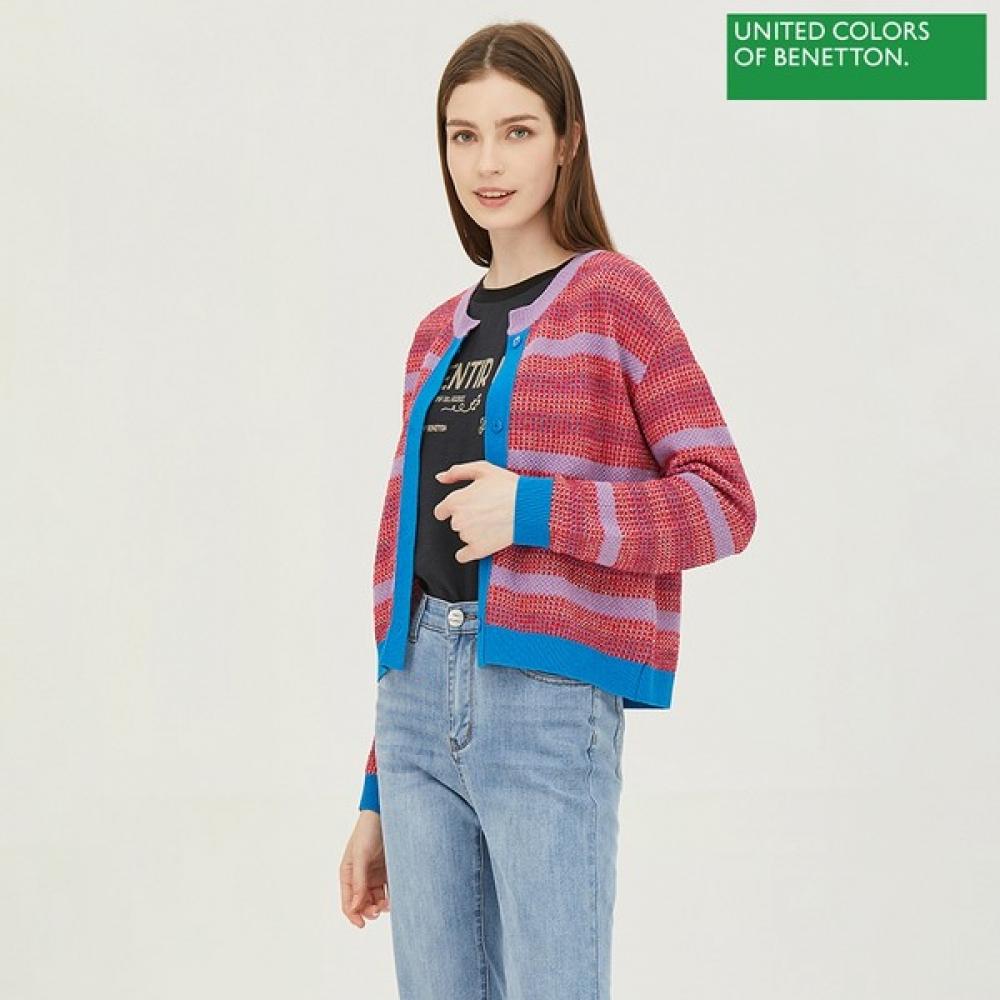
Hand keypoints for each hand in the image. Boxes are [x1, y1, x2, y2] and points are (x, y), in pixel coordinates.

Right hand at [340, 811, 389, 928]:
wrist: (386, 813)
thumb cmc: (368, 830)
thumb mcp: (361, 855)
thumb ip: (358, 881)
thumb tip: (354, 907)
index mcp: (348, 874)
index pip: (348, 902)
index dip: (354, 915)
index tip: (362, 924)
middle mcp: (360, 877)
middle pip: (362, 904)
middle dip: (369, 911)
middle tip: (379, 910)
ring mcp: (374, 875)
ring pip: (376, 900)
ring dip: (381, 906)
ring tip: (388, 903)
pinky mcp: (388, 871)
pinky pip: (388, 891)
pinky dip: (391, 897)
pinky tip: (395, 898)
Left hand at [433, 460, 519, 562]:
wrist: (529, 507)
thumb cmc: (508, 487)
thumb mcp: (482, 469)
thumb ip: (456, 472)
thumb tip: (440, 478)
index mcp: (456, 501)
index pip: (440, 511)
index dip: (452, 508)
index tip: (465, 507)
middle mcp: (458, 520)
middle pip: (454, 523)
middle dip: (466, 517)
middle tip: (485, 511)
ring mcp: (467, 536)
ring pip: (463, 536)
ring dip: (473, 531)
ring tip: (491, 521)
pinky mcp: (478, 550)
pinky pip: (463, 556)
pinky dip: (469, 551)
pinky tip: (482, 541)